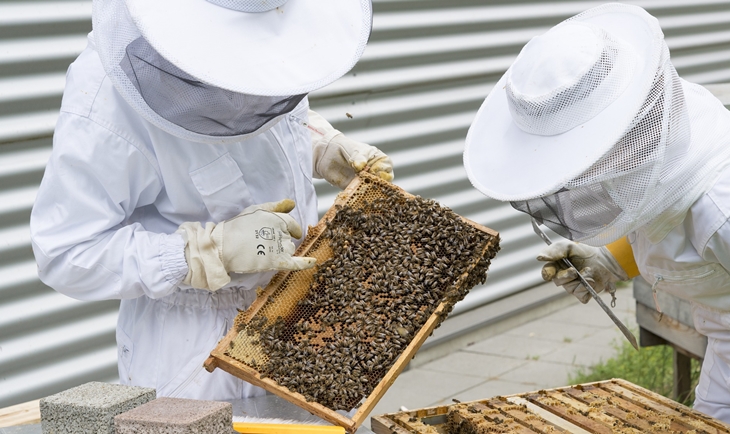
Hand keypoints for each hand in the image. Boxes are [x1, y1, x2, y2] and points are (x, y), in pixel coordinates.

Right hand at [177, 199, 315, 290]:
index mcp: (277, 218)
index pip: (292, 225)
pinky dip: (305, 263)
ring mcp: (279, 246)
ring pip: (289, 250)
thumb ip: (275, 207)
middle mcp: (281, 231)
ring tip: (263, 252)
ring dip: (282, 252)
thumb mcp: (255, 211)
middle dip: (281, 242)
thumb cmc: (236, 227)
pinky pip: (296, 263)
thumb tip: (292, 203)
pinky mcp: (276, 261)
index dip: (291, 230)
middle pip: (290, 239)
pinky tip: (313, 262)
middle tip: (264, 244)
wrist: (223, 245)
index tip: (289, 233)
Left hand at [307, 110, 392, 188]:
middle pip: (384, 181)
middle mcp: (375, 172)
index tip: (373, 170)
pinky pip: (361, 195)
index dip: (383, 170)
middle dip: (378, 183)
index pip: (387, 167)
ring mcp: (366, 182)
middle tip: (368, 180)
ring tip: (361, 187)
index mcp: (379, 160)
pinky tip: (355, 194)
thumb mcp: (354, 149)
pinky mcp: (356, 190)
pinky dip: (360, 196)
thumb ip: (359, 157)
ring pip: (374, 190)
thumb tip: (360, 166)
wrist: (328, 155)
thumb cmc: (345, 148)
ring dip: (370, 191)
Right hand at [537, 241, 626, 303]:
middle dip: (566, 276)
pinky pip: (581, 295)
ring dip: (581, 280)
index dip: (547, 273)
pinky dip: (587, 288)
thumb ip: (554, 251)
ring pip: (570, 289)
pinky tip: (592, 280)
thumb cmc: (586, 251)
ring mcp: (573, 286)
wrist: (606, 259)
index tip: (549, 273)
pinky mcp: (583, 294)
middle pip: (558, 281)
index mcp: (557, 265)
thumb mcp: (569, 246)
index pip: (547, 272)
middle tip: (574, 271)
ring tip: (589, 271)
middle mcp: (563, 277)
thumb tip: (539, 257)